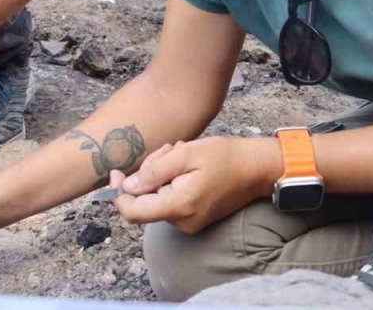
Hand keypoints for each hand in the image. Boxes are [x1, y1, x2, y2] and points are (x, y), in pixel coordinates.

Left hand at [110, 137, 280, 233]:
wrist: (257, 168)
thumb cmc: (224, 157)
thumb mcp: (186, 154)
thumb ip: (154, 171)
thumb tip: (127, 187)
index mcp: (179, 207)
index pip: (132, 212)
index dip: (117, 193)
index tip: (115, 171)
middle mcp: (183, 222)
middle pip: (145, 200)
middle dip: (148, 172)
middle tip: (169, 150)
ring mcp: (190, 222)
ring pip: (157, 197)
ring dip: (161, 173)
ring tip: (180, 153)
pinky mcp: (195, 217)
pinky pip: (170, 199)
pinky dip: (171, 180)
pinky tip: (186, 164)